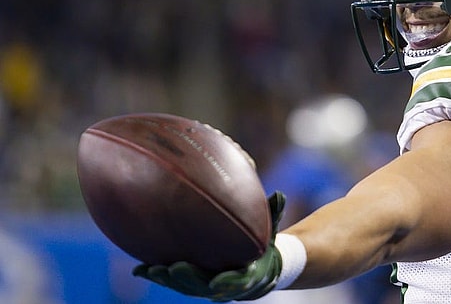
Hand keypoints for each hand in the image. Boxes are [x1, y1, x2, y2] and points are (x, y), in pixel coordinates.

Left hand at [133, 191, 286, 301]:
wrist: (258, 270)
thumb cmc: (264, 246)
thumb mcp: (271, 232)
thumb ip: (274, 214)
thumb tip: (280, 194)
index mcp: (246, 274)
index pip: (237, 281)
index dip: (227, 282)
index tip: (217, 281)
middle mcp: (223, 284)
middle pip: (203, 286)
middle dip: (188, 279)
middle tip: (173, 269)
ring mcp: (206, 285)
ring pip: (184, 287)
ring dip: (167, 280)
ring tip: (149, 270)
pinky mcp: (192, 282)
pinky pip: (174, 282)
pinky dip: (158, 276)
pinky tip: (140, 269)